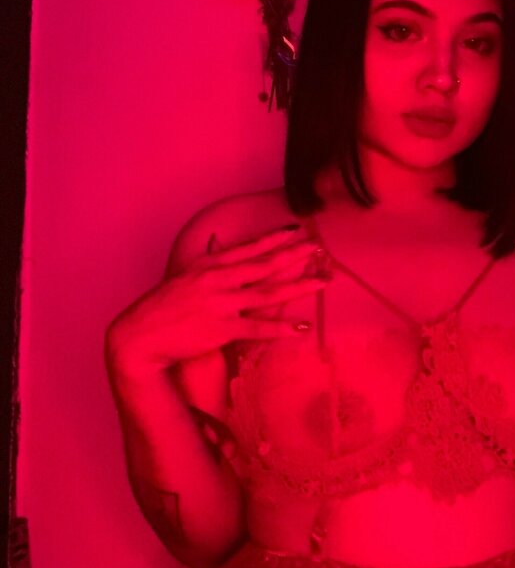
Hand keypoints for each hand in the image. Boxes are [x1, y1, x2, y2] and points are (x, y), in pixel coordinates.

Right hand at [105, 226, 331, 378]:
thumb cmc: (159, 308)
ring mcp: (222, 304)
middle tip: (320, 248)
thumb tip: (218, 243)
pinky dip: (282, 329)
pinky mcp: (222, 329)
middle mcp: (218, 279)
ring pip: (269, 293)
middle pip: (265, 265)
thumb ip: (206, 263)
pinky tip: (302, 327)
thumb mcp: (183, 277)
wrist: (139, 337)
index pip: (248, 248)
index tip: (295, 230)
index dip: (274, 239)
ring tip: (323, 281)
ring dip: (300, 287)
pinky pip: (259, 328)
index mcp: (209, 265)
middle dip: (295, 255)